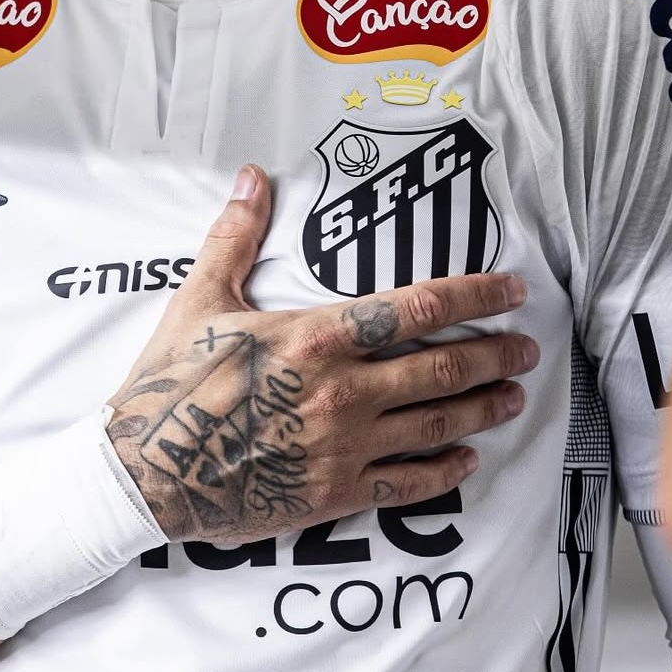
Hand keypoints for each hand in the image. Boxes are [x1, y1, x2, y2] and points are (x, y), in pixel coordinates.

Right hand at [107, 165, 535, 541]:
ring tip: (512, 395)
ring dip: (482, 407)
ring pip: (436, 425)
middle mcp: (342, 392)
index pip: (416, 308)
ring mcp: (344, 447)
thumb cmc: (171, 383)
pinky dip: (444, 471)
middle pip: (442, 369)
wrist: (146, 472)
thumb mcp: (200, 298)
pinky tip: (466, 460)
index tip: (510, 289)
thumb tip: (254, 177)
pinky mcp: (334, 494)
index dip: (473, 295)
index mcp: (316, 336)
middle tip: (526, 346)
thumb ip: (235, 235)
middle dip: (493, 354)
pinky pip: (407, 484)